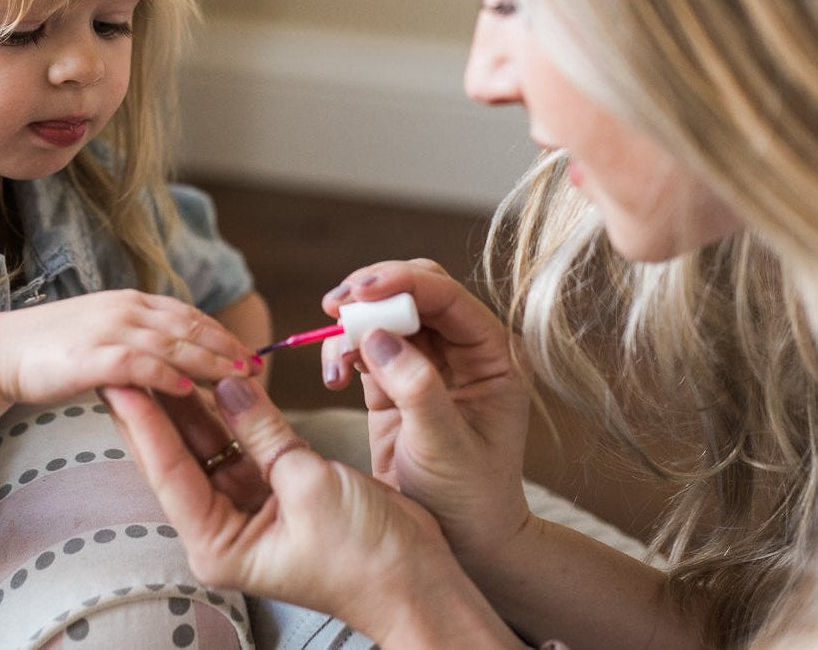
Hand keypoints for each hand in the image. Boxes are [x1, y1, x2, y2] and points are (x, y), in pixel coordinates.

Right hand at [0, 290, 254, 404]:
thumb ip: (140, 338)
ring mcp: (110, 330)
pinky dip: (167, 376)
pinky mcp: (93, 356)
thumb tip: (178, 357)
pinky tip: (190, 390)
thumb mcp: (106, 332)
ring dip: (210, 361)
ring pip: (172, 343)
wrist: (5, 350)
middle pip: (190, 326)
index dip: (223, 333)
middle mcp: (127, 309)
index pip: (189, 315)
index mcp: (133, 302)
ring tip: (238, 379)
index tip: (251, 353)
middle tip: (258, 367)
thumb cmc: (57, 348)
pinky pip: (139, 364)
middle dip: (227, 346)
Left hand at [105, 375, 520, 649]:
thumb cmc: (365, 552)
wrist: (418, 582)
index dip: (143, 420)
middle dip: (158, 407)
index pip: (170, 469)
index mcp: (220, 544)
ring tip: (161, 358)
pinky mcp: (278, 490)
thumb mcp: (307, 484)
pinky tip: (216, 378)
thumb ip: (262, 430)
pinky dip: (236, 412)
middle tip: (127, 359)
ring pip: (212, 446)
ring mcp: (251, 509)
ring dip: (194, 404)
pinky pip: (246, 444)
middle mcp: (226, 529)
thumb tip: (224, 382)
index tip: (117, 378)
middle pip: (181, 457)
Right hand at [321, 260, 531, 569]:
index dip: (402, 282)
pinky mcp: (395, 376)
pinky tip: (335, 377)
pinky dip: (343, 350)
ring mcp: (429, 360)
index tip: (360, 292)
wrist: (461, 543)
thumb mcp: (447, 448)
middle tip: (333, 307)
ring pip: (385, 312)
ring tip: (335, 360)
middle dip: (372, 292)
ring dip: (353, 324)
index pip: (447, 296)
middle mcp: (464, 348)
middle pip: (414, 290)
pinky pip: (365, 343)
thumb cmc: (469, 500)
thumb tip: (379, 336)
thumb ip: (418, 390)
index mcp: (493, 354)